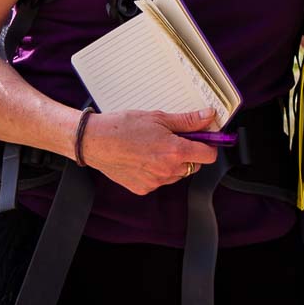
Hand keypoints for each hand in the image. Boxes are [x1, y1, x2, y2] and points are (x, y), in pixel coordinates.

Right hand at [79, 107, 218, 194]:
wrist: (94, 141)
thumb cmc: (123, 127)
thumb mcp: (159, 118)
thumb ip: (188, 121)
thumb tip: (208, 116)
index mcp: (175, 152)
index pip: (209, 155)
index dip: (209, 144)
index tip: (204, 137)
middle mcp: (167, 170)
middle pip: (194, 165)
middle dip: (190, 152)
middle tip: (174, 137)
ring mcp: (155, 182)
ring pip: (178, 174)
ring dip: (174, 162)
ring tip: (155, 146)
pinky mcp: (143, 188)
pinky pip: (160, 180)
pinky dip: (158, 171)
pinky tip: (144, 157)